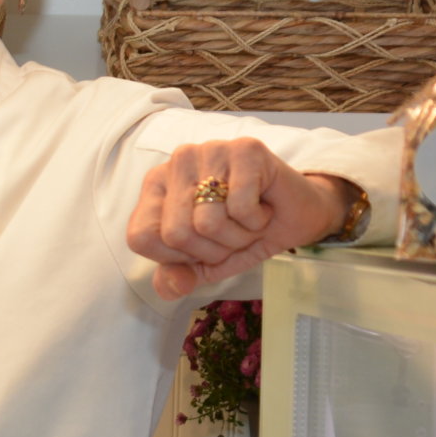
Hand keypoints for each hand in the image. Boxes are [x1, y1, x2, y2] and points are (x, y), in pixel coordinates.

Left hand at [129, 140, 351, 300]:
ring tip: (247, 220)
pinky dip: (257, 221)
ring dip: (237, 236)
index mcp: (155, 187)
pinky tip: (263, 206)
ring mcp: (209, 150)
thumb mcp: (203, 264)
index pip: (141, 236)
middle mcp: (176, 163)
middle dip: (212, 250)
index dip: (175, 257)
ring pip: (207, 223)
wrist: (295, 217)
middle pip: (175, 233)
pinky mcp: (244, 149)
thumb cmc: (242, 234)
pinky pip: (239, 207)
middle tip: (231, 233)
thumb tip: (172, 287)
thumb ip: (175, 277)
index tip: (200, 247)